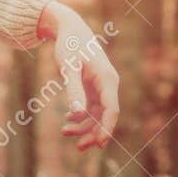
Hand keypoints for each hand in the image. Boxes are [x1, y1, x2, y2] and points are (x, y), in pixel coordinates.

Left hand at [36, 1, 119, 150]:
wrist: (69, 29)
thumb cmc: (69, 45)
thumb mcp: (69, 68)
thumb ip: (73, 89)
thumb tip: (77, 113)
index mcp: (107, 79)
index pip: (112, 109)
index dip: (107, 128)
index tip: (100, 144)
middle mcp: (108, 84)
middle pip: (106, 115)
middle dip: (93, 132)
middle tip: (79, 147)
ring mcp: (101, 86)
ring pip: (97, 114)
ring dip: (84, 125)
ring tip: (65, 132)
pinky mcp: (93, 86)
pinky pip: (91, 107)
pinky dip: (80, 116)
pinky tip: (67, 121)